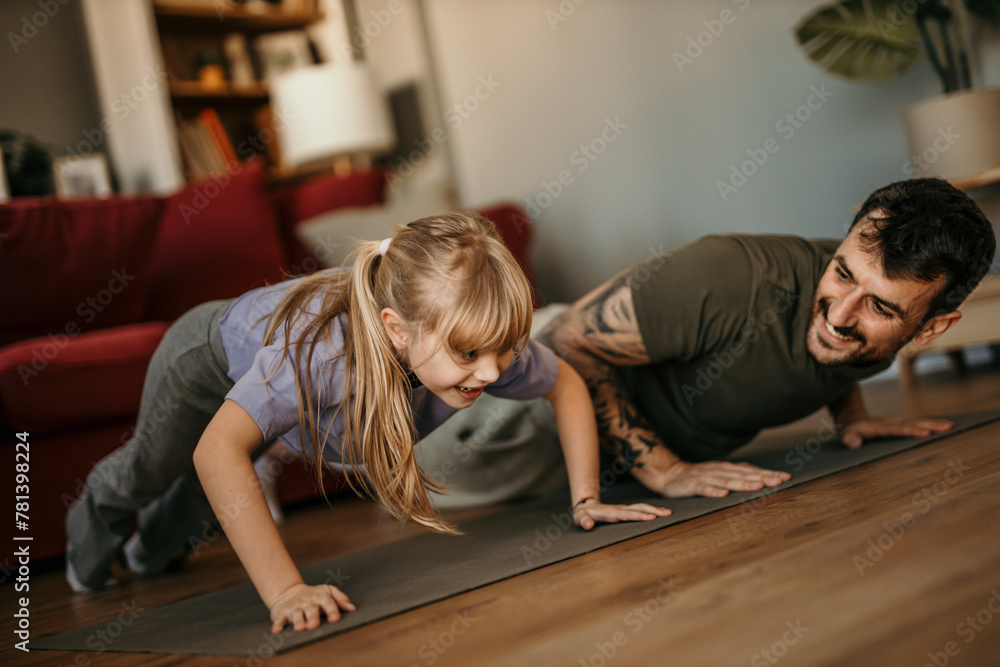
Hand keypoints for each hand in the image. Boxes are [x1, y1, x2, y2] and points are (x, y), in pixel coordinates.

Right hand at [269, 582, 355, 633]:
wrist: (290, 592)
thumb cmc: (314, 596)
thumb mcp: (328, 592)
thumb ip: (340, 599)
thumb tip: (353, 608)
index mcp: (321, 597)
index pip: (328, 603)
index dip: (332, 610)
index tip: (335, 619)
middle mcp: (308, 602)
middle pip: (311, 610)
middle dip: (313, 617)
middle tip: (314, 625)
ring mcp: (295, 607)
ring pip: (297, 615)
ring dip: (298, 621)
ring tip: (300, 628)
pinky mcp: (282, 612)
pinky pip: (280, 619)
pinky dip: (278, 625)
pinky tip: (277, 631)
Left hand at [572, 500, 670, 530]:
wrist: (584, 506)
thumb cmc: (582, 515)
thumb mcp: (579, 518)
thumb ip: (583, 521)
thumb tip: (588, 525)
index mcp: (610, 513)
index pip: (626, 514)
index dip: (638, 516)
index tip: (651, 517)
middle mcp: (619, 509)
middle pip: (637, 508)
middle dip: (652, 510)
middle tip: (666, 514)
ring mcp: (623, 509)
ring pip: (640, 507)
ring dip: (654, 509)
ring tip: (668, 513)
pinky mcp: (626, 510)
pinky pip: (640, 509)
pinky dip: (651, 509)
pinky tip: (661, 512)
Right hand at [654, 460, 789, 498]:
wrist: (668, 474)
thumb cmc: (697, 476)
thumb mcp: (719, 472)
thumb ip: (737, 473)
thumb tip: (759, 474)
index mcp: (726, 468)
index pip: (750, 471)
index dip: (767, 473)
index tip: (785, 477)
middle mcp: (718, 470)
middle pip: (742, 475)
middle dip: (761, 478)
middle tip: (779, 481)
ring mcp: (705, 477)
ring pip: (727, 481)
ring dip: (743, 484)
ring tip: (758, 487)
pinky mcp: (691, 486)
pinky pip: (704, 489)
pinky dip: (714, 491)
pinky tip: (723, 495)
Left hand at [839, 417, 952, 448]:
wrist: (852, 420)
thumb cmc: (848, 431)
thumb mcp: (844, 435)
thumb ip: (848, 439)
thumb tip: (855, 443)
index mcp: (877, 426)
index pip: (896, 429)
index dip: (909, 431)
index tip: (924, 433)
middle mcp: (889, 422)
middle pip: (911, 423)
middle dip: (928, 425)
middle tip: (946, 427)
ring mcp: (895, 422)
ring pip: (916, 422)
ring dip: (933, 423)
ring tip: (950, 425)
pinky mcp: (900, 424)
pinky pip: (916, 424)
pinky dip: (930, 424)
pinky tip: (943, 426)